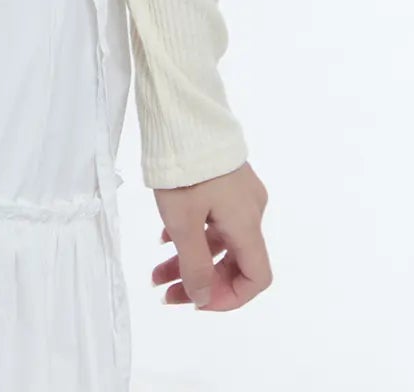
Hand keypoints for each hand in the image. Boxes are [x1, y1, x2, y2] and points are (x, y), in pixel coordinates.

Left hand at [151, 159, 270, 309]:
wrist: (182, 112)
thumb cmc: (185, 168)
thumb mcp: (183, 222)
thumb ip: (194, 265)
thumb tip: (201, 298)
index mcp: (247, 223)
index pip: (257, 277)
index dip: (230, 298)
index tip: (197, 301)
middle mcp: (250, 210)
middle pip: (234, 261)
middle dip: (200, 281)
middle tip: (165, 290)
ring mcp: (238, 193)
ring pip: (219, 241)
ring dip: (190, 259)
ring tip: (156, 272)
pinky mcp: (224, 180)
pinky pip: (213, 219)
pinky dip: (192, 235)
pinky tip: (164, 238)